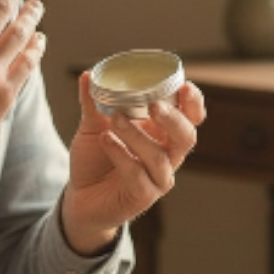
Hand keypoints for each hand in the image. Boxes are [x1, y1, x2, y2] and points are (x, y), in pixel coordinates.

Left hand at [61, 72, 204, 254]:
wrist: (80, 197)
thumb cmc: (95, 159)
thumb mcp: (93, 126)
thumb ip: (93, 102)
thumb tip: (89, 75)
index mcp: (162, 134)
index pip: (190, 118)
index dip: (193, 103)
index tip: (184, 86)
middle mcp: (166, 156)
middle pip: (186, 137)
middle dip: (174, 119)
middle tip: (155, 105)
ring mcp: (157, 179)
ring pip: (159, 157)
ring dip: (137, 135)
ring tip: (115, 119)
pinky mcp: (142, 197)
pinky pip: (138, 175)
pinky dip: (121, 155)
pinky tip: (105, 140)